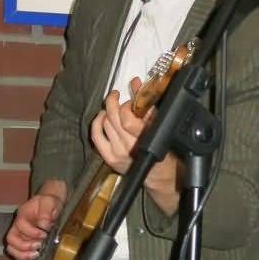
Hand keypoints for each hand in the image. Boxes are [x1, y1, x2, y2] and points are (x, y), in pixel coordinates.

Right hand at [5, 180, 66, 259]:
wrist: (50, 205)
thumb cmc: (49, 203)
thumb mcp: (50, 202)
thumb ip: (46, 211)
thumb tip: (44, 226)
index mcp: (22, 214)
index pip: (20, 224)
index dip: (32, 232)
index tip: (45, 233)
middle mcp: (17, 226)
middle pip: (11, 239)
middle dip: (24, 246)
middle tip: (39, 246)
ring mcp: (19, 235)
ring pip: (11, 248)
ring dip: (23, 254)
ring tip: (36, 254)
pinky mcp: (24, 243)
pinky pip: (18, 254)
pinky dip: (24, 258)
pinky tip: (36, 256)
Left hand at [91, 78, 181, 214]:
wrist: (158, 176)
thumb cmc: (162, 152)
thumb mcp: (159, 126)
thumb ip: (147, 104)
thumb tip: (136, 83)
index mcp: (143, 139)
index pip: (126, 120)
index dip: (126, 106)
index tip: (130, 103)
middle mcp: (128, 147)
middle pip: (113, 119)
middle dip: (113, 103)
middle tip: (116, 97)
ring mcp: (116, 153)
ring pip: (104, 125)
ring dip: (106, 112)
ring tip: (111, 108)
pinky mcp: (109, 157)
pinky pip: (96, 136)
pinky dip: (96, 124)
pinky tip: (101, 117)